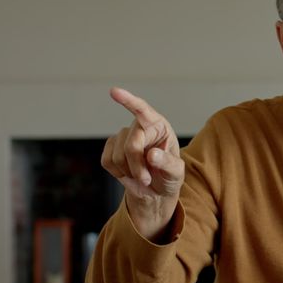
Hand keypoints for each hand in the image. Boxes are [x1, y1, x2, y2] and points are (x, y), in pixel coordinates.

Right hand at [101, 87, 184, 239]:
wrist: (156, 191)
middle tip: (146, 179)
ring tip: (141, 175)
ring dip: (129, 171)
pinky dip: (118, 172)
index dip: (129, 101)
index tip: (114, 91)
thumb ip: (167, 163)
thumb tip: (152, 155)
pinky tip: (128, 172)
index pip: (143, 110)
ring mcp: (124, 136)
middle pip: (131, 144)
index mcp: (159, 126)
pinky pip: (107, 161)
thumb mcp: (176, 173)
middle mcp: (140, 127)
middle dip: (137, 166)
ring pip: (118, 155)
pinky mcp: (111, 148)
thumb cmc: (169, 177)